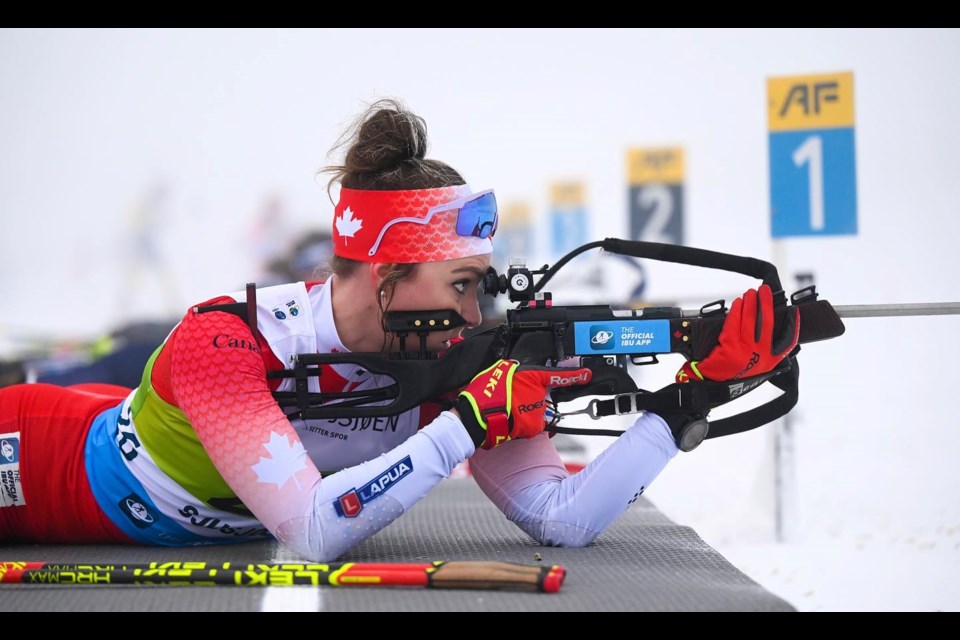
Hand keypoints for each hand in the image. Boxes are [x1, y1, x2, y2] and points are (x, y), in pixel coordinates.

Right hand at [455, 359, 591, 449]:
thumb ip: (513, 372)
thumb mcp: (498, 371)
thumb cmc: (482, 394)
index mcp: (529, 375)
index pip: (557, 375)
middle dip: (530, 398)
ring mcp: (537, 410)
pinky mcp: (534, 426)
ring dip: (525, 412)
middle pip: (541, 396)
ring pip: (537, 411)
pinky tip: (509, 419)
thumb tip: (519, 376)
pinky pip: (532, 424)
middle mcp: (537, 392)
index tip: (587, 374)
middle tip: (509, 399)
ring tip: (506, 410)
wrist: (475, 417)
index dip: (574, 375)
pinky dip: (523, 423)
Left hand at [676, 284, 798, 382]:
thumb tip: (764, 325)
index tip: (794, 310)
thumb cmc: (732, 375)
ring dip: (750, 302)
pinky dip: (737, 310)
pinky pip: (734, 322)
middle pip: (768, 322)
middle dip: (766, 303)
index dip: (793, 324)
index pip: (788, 340)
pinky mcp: (730, 346)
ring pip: (750, 319)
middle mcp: (761, 355)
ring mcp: (745, 350)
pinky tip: (738, 303)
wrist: (712, 387)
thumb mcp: (755, 368)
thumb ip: (762, 351)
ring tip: (750, 293)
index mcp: (770, 361)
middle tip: (765, 290)